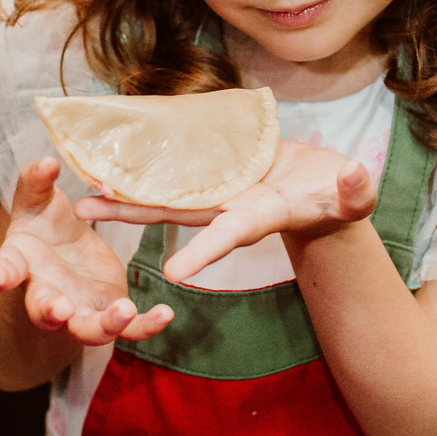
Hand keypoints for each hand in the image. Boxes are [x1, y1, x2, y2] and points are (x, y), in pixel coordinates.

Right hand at [0, 158, 172, 344]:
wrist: (63, 252)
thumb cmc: (43, 223)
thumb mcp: (38, 199)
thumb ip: (37, 182)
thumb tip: (47, 162)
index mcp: (22, 263)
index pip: (6, 269)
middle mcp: (47, 293)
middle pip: (43, 310)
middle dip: (49, 312)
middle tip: (59, 310)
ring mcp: (78, 308)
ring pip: (87, 328)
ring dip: (103, 324)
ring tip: (123, 311)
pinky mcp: (108, 311)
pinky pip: (128, 328)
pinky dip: (144, 325)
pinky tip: (165, 314)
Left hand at [77, 140, 376, 283]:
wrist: (323, 187)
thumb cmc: (341, 196)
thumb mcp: (351, 196)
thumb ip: (353, 191)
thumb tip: (354, 176)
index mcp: (259, 215)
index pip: (229, 234)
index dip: (205, 252)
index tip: (174, 273)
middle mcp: (228, 208)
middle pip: (173, 213)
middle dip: (131, 214)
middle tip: (86, 211)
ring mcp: (218, 192)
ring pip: (165, 195)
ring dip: (124, 196)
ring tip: (81, 195)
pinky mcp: (215, 173)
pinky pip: (174, 171)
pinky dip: (145, 170)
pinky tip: (114, 163)